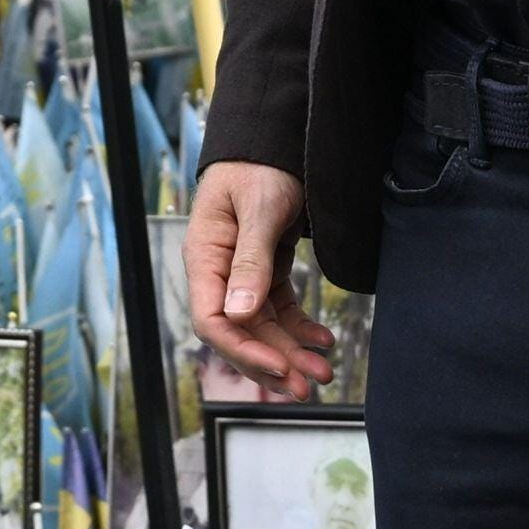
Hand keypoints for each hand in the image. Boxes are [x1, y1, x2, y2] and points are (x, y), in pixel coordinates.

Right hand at [183, 163, 336, 398]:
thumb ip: (249, 260)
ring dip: (290, 353)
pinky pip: (280, 311)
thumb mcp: (259, 208)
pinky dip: (300, 329)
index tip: (279, 368)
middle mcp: (219, 273)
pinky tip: (323, 340)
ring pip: (263, 328)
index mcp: (205, 257)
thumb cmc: (259, 166)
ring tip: (323, 372)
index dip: (243, 350)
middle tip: (307, 387)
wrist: (275, 141)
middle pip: (239, 333)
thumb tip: (238, 314)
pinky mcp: (265, 271)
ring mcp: (242, 275)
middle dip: (272, 363)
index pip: (212, 321)